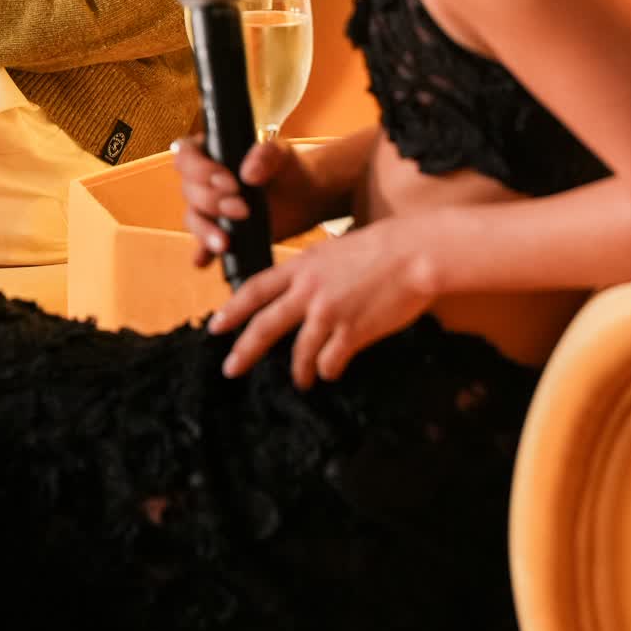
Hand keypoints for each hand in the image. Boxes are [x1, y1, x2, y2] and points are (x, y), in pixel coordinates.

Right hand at [172, 134, 332, 268]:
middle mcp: (202, 180)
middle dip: (212, 202)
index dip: (200, 170)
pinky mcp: (218, 231)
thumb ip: (266, 155)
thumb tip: (248, 174)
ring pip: (193, 218)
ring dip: (205, 231)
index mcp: (210, 152)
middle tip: (243, 209)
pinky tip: (204, 261)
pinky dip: (202, 252)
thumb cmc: (285, 167)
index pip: (186, 156)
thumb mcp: (280, 153)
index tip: (231, 183)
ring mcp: (208, 208)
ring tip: (225, 242)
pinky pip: (202, 244)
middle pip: (189, 190)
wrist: (302, 195)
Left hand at [207, 217, 436, 387]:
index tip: (216, 325)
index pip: (256, 289)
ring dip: (299, 372)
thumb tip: (301, 290)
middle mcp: (308, 290)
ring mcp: (328, 313)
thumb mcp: (335, 250)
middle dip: (245, 350)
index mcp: (303, 266)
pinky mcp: (351, 332)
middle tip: (230, 369)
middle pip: (265, 325)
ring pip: (300, 353)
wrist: (414, 253)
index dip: (233, 308)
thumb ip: (314, 272)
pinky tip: (333, 371)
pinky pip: (330, 362)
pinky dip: (329, 370)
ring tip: (302, 382)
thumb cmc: (382, 248)